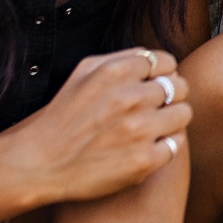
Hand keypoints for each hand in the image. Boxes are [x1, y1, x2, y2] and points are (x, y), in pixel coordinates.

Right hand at [0, 48, 189, 219]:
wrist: (39, 164)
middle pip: (180, 86)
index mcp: (117, 72)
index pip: (167, 62)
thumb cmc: (63, 116)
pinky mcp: (143, 161)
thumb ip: (121, 58)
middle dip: (170, 96)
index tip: (152, 86)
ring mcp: (139, 131)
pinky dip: (164, 146)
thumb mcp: (84, 72)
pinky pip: (175, 144)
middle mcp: (130, 98)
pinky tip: (146, 147)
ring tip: (152, 127)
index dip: (162, 74)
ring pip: (184, 113)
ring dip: (172, 120)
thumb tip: (152, 57)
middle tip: (153, 109)